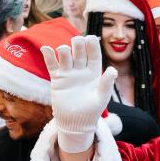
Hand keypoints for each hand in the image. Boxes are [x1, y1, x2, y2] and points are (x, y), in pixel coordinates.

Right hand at [40, 34, 115, 152]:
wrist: (75, 123)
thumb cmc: (92, 111)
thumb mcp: (101, 97)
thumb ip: (106, 83)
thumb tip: (113, 70)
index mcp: (94, 71)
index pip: (94, 54)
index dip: (92, 45)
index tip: (90, 38)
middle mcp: (81, 69)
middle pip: (79, 51)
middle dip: (78, 44)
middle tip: (77, 41)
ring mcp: (68, 73)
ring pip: (65, 56)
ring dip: (64, 50)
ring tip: (63, 51)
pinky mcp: (57, 78)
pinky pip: (52, 65)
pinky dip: (48, 56)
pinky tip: (46, 49)